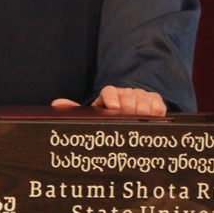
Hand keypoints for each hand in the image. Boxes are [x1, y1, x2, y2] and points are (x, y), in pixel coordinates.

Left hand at [51, 86, 166, 116]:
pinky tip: (154, 117)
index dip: (111, 98)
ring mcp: (140, 96)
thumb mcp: (95, 114)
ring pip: (143, 102)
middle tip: (129, 119)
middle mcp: (125, 93)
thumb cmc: (110, 116)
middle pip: (128, 99)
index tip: (113, 107)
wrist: (132, 112)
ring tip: (140, 121)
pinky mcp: (155, 101)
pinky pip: (157, 105)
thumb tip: (56, 103)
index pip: (109, 91)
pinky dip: (156, 111)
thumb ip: (76, 109)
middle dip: (129, 109)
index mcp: (108, 95)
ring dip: (142, 111)